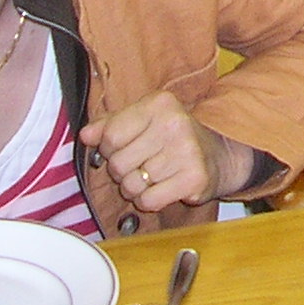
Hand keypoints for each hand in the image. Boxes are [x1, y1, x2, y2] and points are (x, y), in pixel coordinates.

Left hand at [79, 91, 255, 212]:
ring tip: (152, 178)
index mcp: (159, 103)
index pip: (110, 135)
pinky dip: (149, 201)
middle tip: (139, 165)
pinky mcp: (194, 178)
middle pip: (119, 163)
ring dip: (136, 188)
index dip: (109, 149)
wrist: (218, 156)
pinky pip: (149, 200)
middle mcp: (174, 123)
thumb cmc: (172, 138)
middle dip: (122, 171)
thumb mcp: (143, 121)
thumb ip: (110, 125)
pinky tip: (161, 189)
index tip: (122, 148)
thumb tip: (85, 136)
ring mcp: (186, 151)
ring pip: (132, 185)